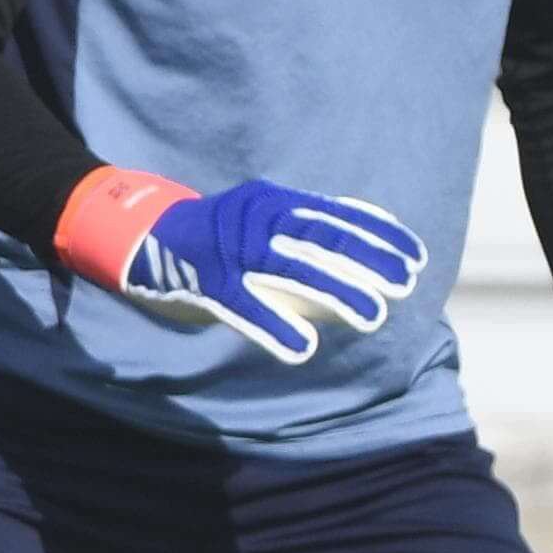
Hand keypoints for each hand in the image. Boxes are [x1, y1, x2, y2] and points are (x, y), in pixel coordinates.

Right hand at [57, 169, 422, 366]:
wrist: (138, 237)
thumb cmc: (214, 238)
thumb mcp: (259, 223)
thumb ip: (301, 234)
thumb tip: (361, 253)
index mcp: (272, 202)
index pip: (335, 215)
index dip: (377, 235)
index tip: (414, 256)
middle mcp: (254, 219)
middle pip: (319, 239)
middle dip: (366, 261)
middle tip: (404, 285)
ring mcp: (228, 250)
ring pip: (289, 269)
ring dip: (335, 293)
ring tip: (374, 316)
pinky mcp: (204, 282)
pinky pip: (243, 307)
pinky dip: (274, 328)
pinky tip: (304, 350)